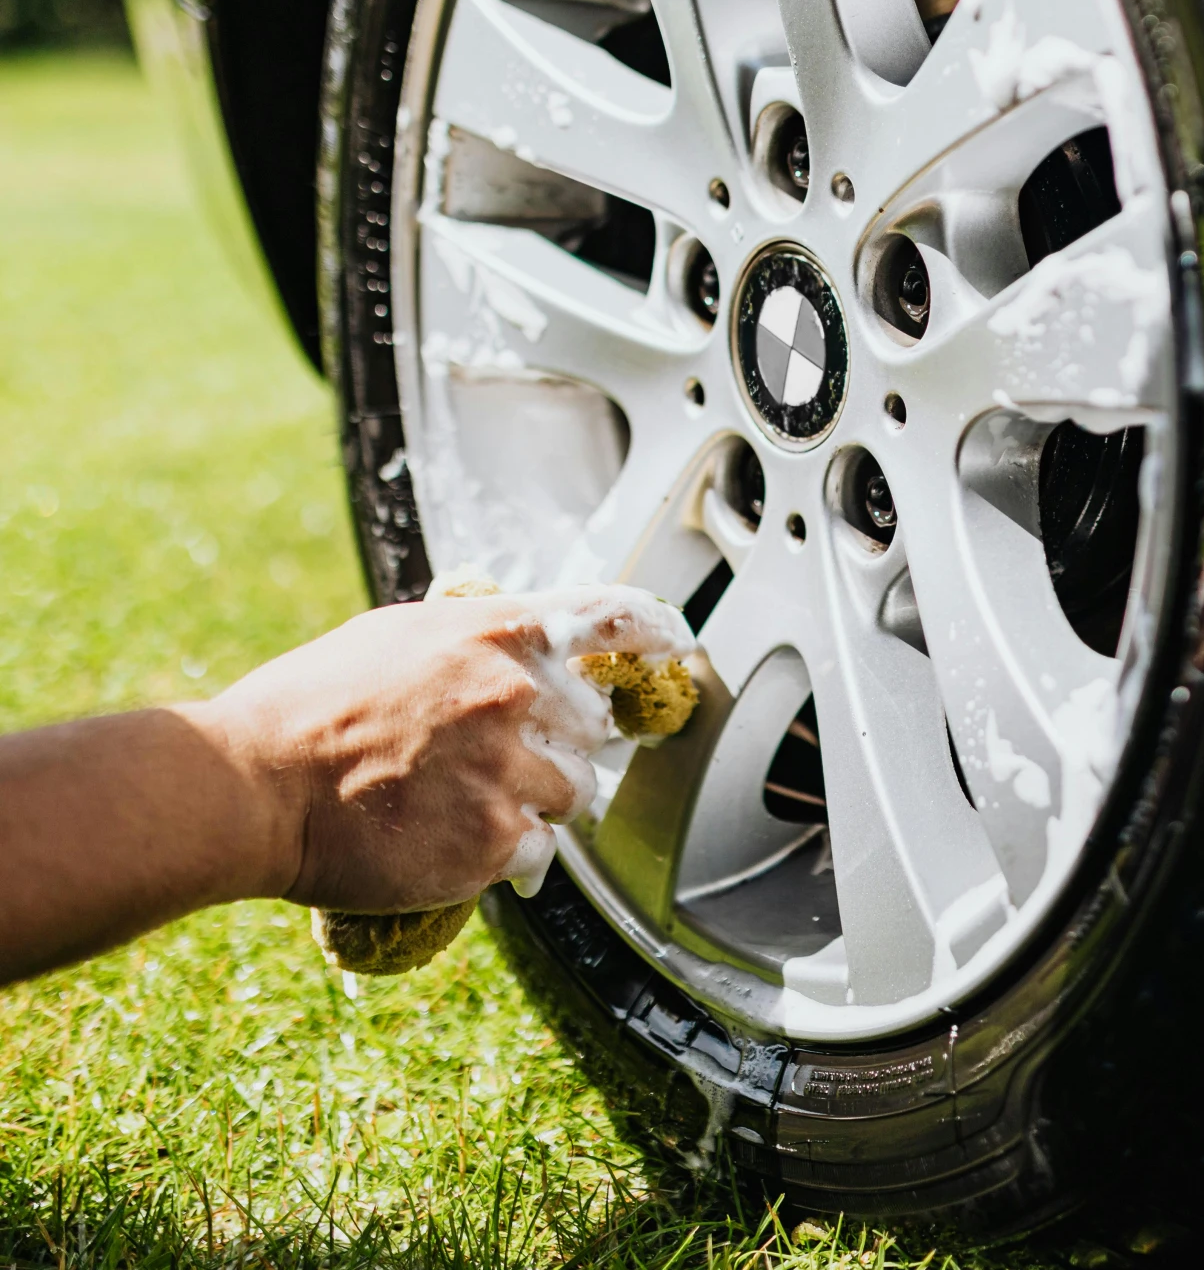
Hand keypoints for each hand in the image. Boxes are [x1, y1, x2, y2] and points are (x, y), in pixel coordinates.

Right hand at [192, 585, 694, 911]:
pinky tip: (460, 848)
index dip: (656, 632)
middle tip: (500, 761)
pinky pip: (540, 852)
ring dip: (540, 804)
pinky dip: (511, 856)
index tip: (678, 645)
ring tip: (468, 805)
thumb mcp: (396, 635)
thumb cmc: (306, 707)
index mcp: (497, 634)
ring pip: (576, 793)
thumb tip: (512, 641)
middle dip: (561, 744)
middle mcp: (518, 694)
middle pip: (594, 724)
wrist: (252, 783)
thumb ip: (469, 638)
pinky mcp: (497, 839)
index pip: (613, 619)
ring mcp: (512, 769)